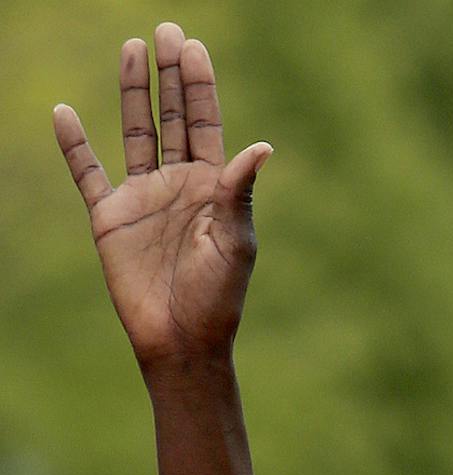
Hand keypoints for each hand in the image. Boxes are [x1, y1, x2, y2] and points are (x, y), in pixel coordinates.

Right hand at [52, 23, 272, 370]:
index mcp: (214, 189)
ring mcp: (144, 197)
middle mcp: (179, 185)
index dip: (200, 86)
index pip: (207, 125)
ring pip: (136, 132)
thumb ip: (239, 194)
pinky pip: (87, 172)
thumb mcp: (236, 244)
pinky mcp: (110, 217)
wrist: (181, 339)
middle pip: (174, 117)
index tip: (193, 47)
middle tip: (166, 29)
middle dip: (170, 75)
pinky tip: (64, 113)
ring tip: (131, 48)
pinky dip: (73, 144)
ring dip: (132, 92)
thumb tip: (261, 148)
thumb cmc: (218, 298)